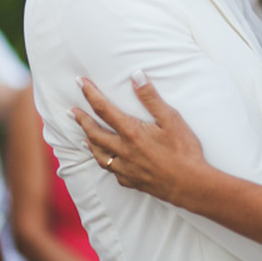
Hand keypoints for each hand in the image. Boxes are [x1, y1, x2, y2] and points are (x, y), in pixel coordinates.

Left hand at [72, 73, 208, 206]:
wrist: (190, 185)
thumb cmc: (183, 150)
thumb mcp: (171, 119)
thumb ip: (151, 98)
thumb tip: (136, 75)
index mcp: (131, 132)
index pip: (103, 109)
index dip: (90, 94)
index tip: (80, 83)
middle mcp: (122, 150)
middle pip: (94, 133)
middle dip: (81, 120)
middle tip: (71, 112)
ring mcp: (125, 168)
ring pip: (99, 154)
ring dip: (88, 142)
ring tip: (82, 136)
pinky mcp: (130, 181)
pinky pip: (110, 170)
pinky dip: (104, 161)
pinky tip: (106, 160)